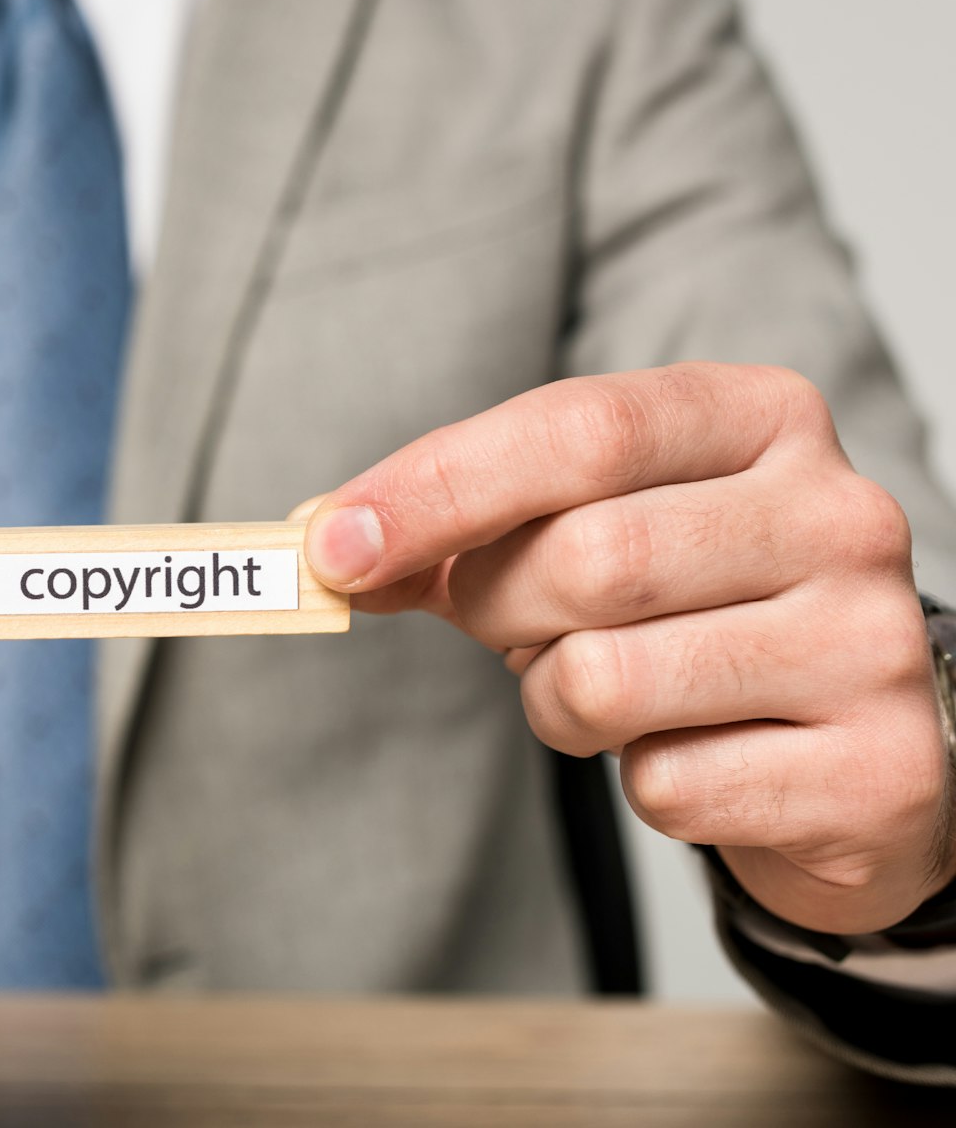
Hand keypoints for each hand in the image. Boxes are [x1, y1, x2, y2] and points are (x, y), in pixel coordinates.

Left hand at [301, 363, 953, 934]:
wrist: (846, 744)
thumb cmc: (689, 613)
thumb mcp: (581, 529)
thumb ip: (462, 524)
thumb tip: (329, 540)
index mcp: (761, 419)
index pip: (581, 429)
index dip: (439, 488)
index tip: (332, 543)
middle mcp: (838, 515)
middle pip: (586, 559)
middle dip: (502, 611)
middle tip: (517, 632)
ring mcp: (869, 645)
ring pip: (609, 679)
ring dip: (561, 702)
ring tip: (616, 691)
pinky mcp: (876, 771)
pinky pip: (667, 786)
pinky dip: (641, 782)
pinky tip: (699, 753)